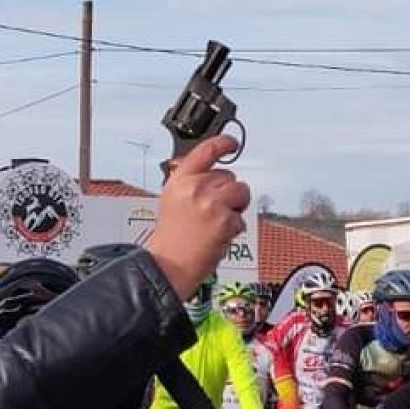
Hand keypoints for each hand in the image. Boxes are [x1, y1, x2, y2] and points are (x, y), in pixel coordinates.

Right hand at [147, 135, 249, 298]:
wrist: (168, 265)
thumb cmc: (171, 238)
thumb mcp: (173, 200)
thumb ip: (191, 182)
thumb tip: (213, 172)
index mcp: (180, 180)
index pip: (206, 151)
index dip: (223, 143)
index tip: (232, 143)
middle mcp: (195, 187)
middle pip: (229, 176)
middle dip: (228, 192)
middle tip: (213, 212)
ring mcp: (211, 203)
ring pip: (241, 191)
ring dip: (237, 206)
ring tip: (218, 222)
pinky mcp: (224, 221)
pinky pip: (241, 218)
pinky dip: (234, 229)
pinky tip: (218, 237)